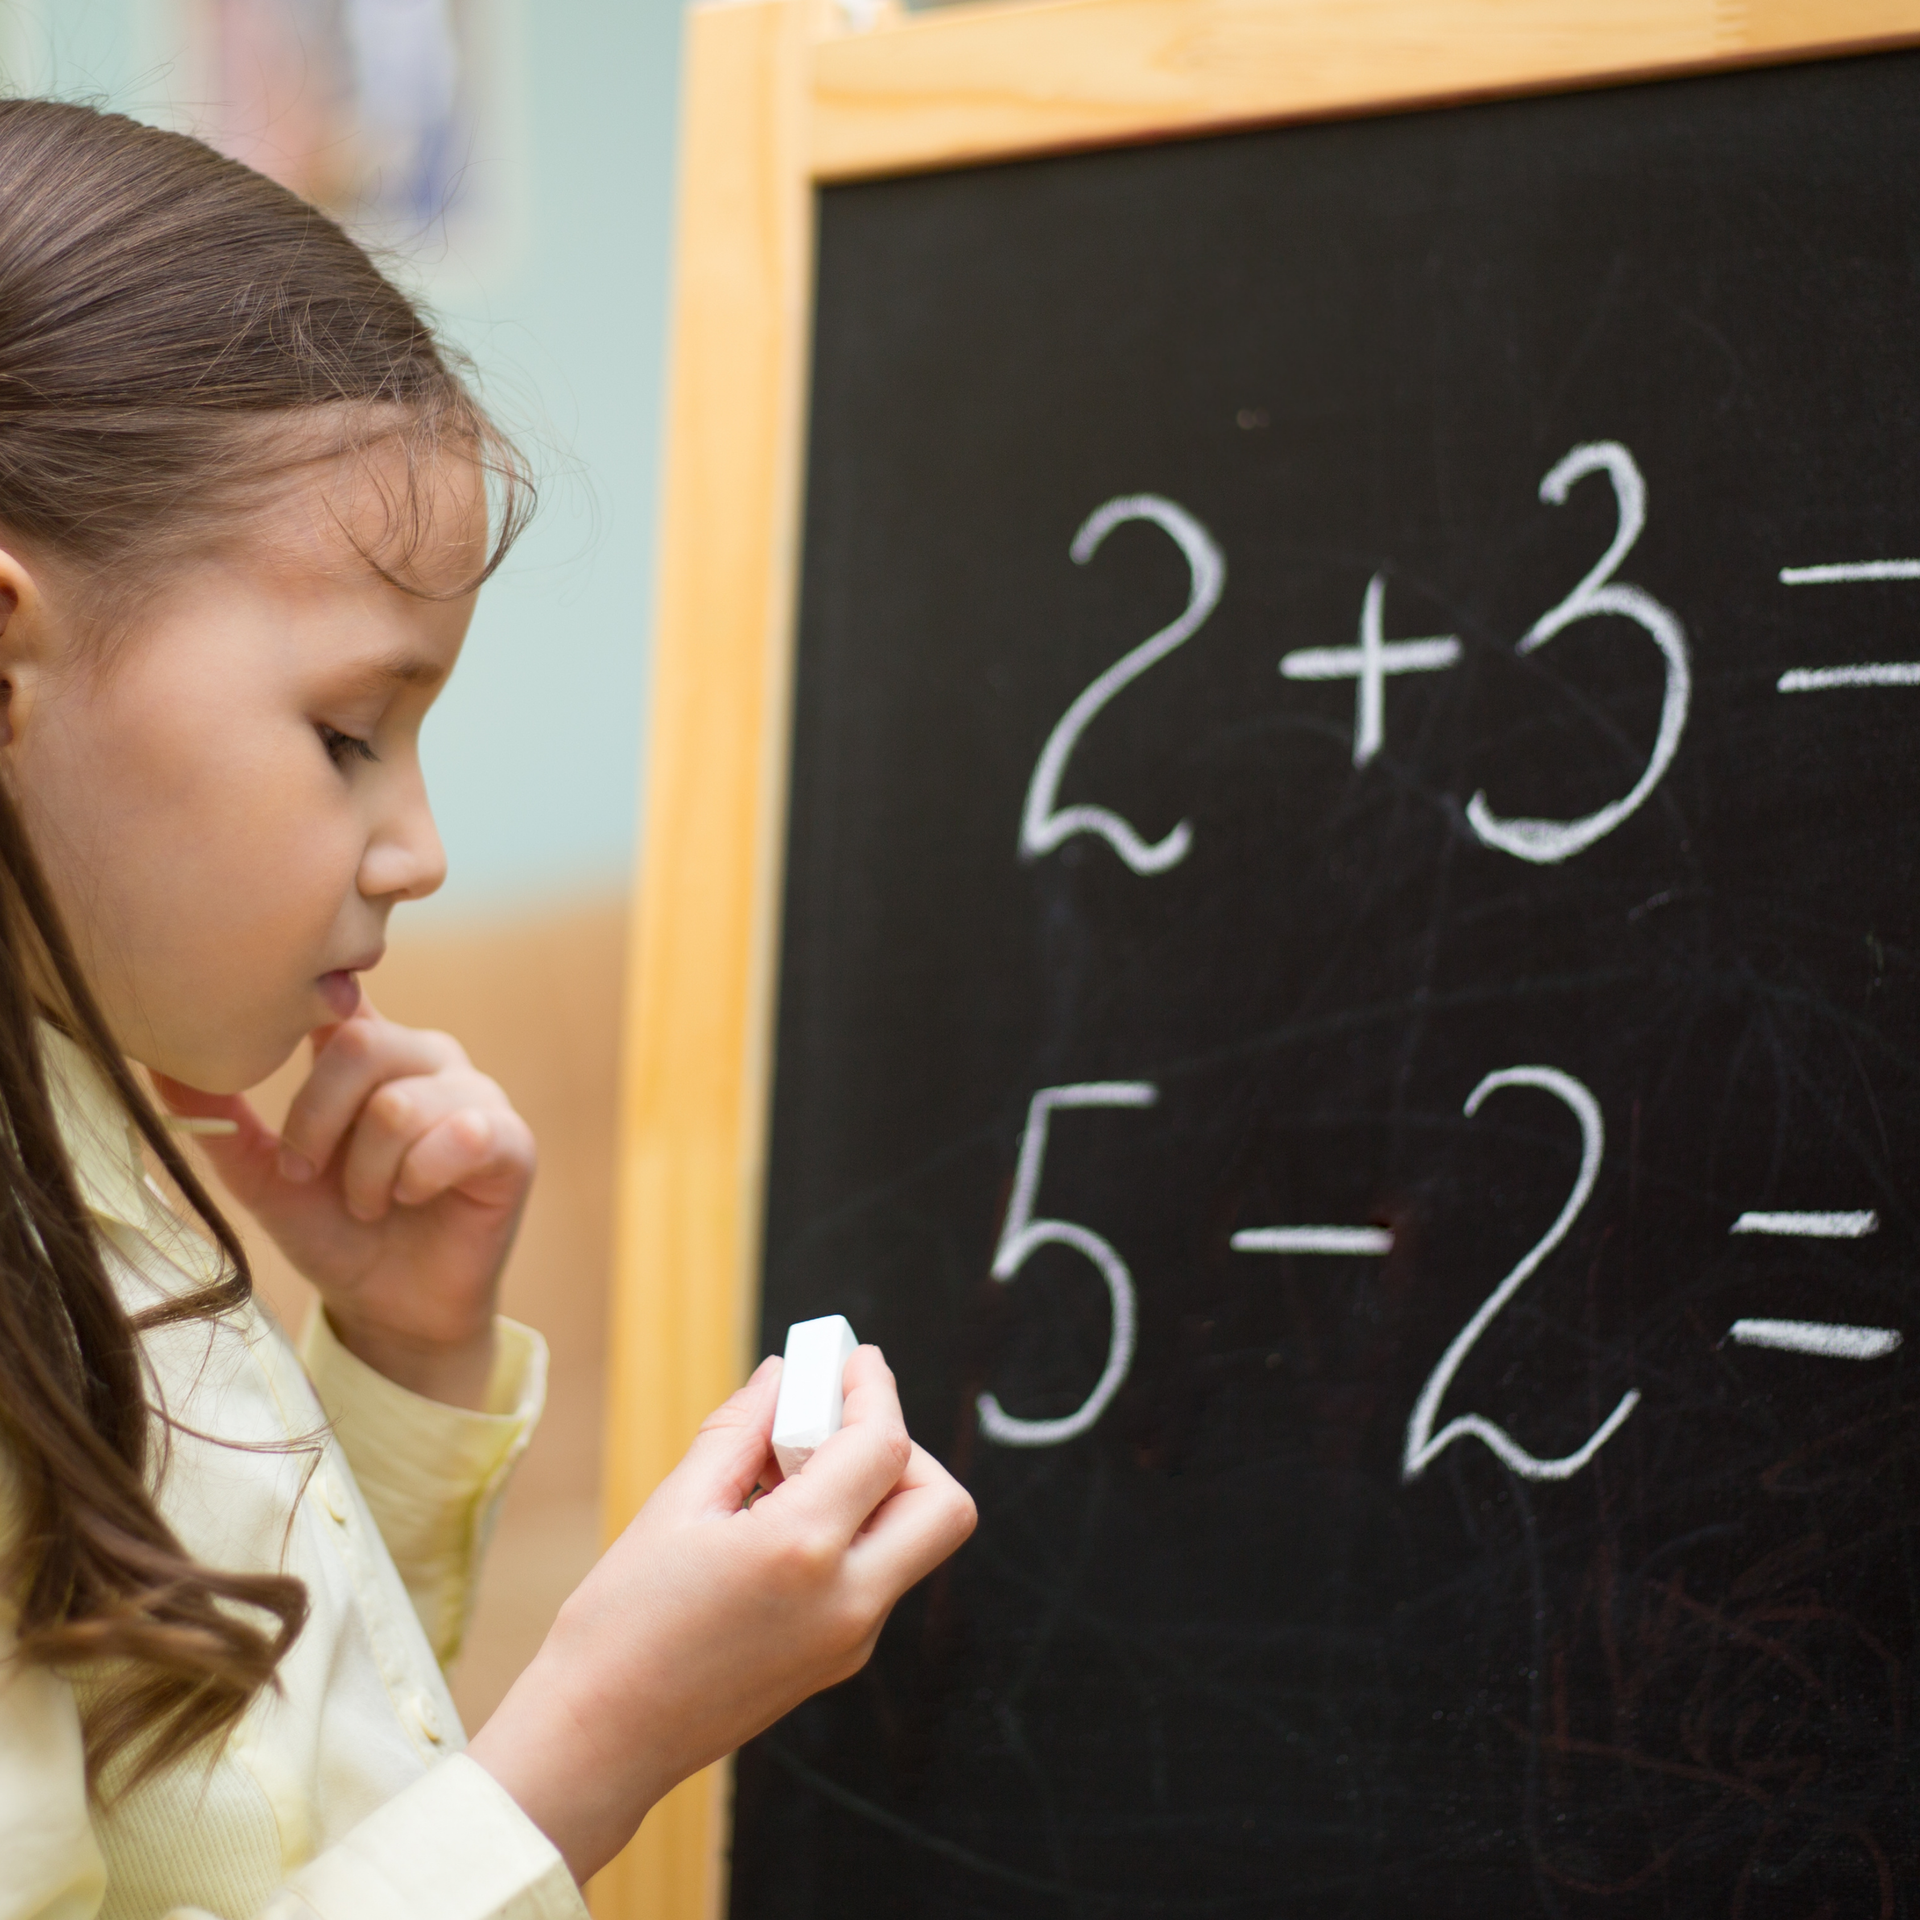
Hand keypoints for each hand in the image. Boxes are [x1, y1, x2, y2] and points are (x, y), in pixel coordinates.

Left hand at [154, 1003, 535, 1407]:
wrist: (391, 1308)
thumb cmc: (335, 1232)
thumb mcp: (262, 1175)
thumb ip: (221, 1120)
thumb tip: (155, 1063)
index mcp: (374, 1051)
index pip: (339, 1002)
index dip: (305, 1019)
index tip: (274, 1073)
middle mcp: (429, 1058)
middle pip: (362, 1044)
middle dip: (316, 1123)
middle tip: (307, 1175)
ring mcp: (478, 1095)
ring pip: (399, 1104)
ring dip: (367, 1173)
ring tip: (370, 1203)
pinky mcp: (511, 1142)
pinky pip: (458, 1135)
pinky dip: (417, 1179)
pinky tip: (415, 1199)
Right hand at [467, 1344, 976, 1881]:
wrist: (603, 1740)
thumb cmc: (623, 1624)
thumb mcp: (676, 1507)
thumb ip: (741, 1431)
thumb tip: (784, 1376)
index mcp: (801, 1551)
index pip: (884, 1446)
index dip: (874, 1389)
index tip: (853, 1360)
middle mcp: (847, 1601)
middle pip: (943, 1504)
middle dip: (905, 1450)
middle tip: (836, 1428)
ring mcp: (852, 1640)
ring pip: (913, 1541)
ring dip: (878, 1491)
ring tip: (792, 1475)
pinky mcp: (842, 1661)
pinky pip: (878, 1576)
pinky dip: (853, 1532)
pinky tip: (781, 1522)